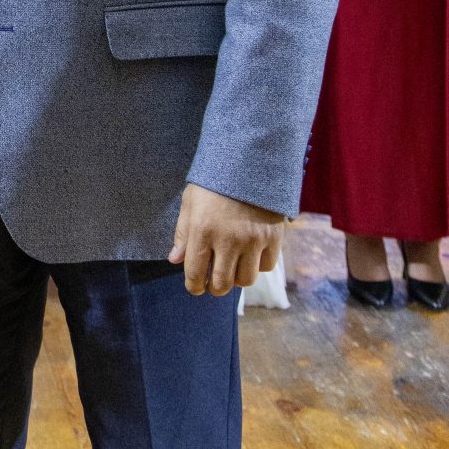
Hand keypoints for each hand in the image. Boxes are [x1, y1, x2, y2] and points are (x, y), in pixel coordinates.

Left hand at [169, 182, 283, 296]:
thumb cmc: (215, 182)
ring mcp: (253, 239)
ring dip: (237, 278)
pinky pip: (266, 266)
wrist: (250, 160)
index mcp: (202, 230)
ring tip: (232, 267)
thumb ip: (183, 233)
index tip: (195, 287)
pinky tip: (251, 254)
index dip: (194, 286)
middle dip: (215, 288)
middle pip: (222, 284)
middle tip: (214, 283)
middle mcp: (228, 239)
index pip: (195, 274)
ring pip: (246, 280)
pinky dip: (258, 265)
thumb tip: (175, 260)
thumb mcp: (191, 201)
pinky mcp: (273, 237)